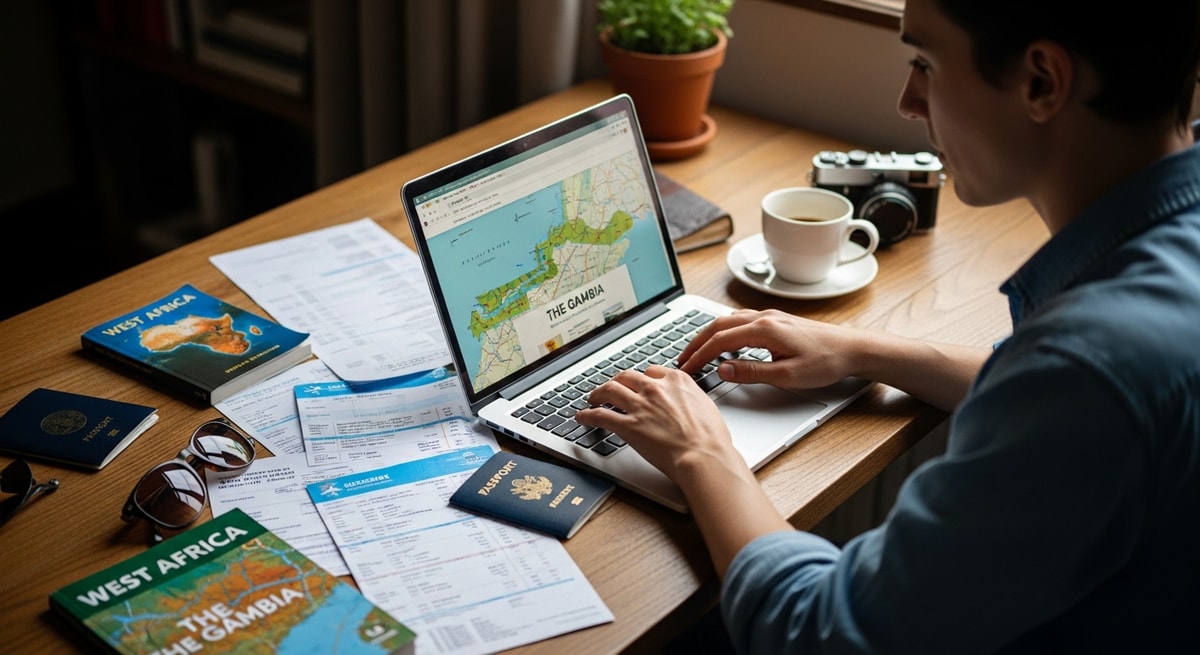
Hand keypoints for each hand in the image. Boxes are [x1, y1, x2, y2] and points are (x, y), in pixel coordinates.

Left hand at [576, 364, 794, 575]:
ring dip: (598, 393)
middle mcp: (655, 388)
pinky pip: (601, 415)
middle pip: (627, 377)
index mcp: (676, 381)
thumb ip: (690, 400)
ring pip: (610, 390)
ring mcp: (640, 406)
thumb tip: (688, 404)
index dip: (642, 378)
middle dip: (617, 381)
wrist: (704, 455)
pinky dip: (588, 415)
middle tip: (612, 387)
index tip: (638, 383)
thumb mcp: (706, 406)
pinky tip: (583, 417)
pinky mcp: (628, 425)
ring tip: (592, 398)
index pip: (652, 372)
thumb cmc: (711, 438)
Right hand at [677, 309, 861, 390]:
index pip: (719, 341)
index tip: (686, 368)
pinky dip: (724, 330)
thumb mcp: (787, 375)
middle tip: (682, 359)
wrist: (852, 349)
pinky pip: (741, 320)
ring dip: (709, 334)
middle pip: (718, 326)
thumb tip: (722, 370)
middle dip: (696, 342)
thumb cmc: (825, 362)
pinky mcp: (776, 320)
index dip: (699, 355)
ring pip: (728, 320)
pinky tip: (724, 341)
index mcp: (764, 330)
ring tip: (696, 350)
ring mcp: (770, 316)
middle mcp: (764, 318)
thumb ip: (751, 372)